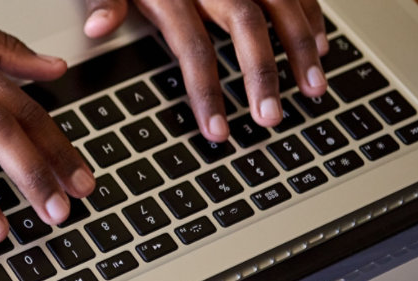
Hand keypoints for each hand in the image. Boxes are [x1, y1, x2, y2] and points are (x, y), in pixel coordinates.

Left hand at [83, 0, 329, 141]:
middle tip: (271, 118)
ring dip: (301, 46)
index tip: (217, 131)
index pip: (192, 46)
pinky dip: (310, 15)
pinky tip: (321, 46)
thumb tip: (97, 28)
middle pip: (245, 24)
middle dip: (262, 73)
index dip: (206, 91)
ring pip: (281, 3)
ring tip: (314, 89)